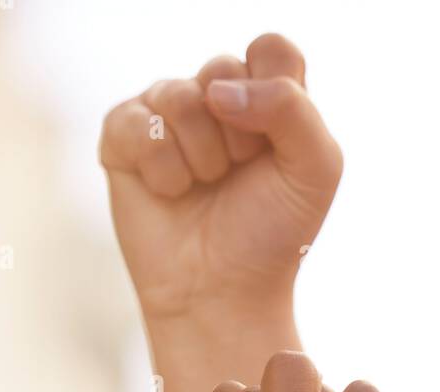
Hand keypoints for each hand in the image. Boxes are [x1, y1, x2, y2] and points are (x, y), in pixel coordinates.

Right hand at [100, 33, 341, 321]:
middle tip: (235, 177)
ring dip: (200, 158)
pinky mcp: (123, 140)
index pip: (269, 49)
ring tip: (203, 190)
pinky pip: (135, 124)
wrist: (221, 294)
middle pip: (221, 70)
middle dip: (236, 136)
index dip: (272, 97)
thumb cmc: (271, 235)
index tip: (272, 150)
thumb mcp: (316, 169)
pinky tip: (171, 194)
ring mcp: (165, 116)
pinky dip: (161, 170)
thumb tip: (216, 93)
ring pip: (178, 97)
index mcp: (265, 95)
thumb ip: (292, 107)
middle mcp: (213, 98)